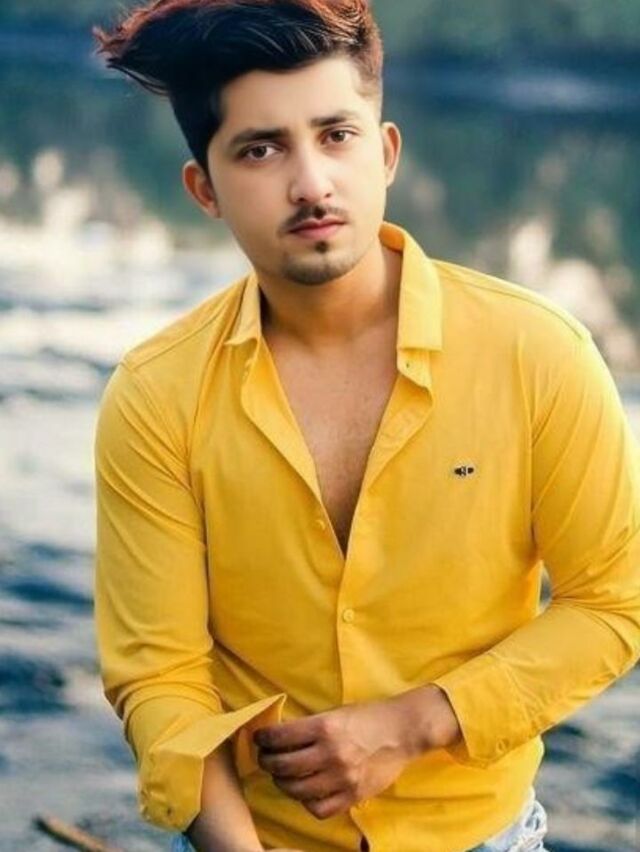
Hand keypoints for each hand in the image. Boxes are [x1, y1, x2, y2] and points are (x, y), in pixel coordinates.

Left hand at [252, 686, 460, 820]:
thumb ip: (310, 726)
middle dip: (267, 762)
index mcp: (325, 727)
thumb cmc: (368, 716)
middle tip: (265, 759)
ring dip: (283, 783)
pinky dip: (306, 802)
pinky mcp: (352, 796)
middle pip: (283, 766)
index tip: (258, 739)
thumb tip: (279, 736)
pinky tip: (305, 792)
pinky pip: (318, 808)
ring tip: (282, 776)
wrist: (402, 731)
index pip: (281, 737)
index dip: (263, 739)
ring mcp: (341, 778)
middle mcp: (331, 754)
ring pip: (297, 790)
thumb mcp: (336, 712)